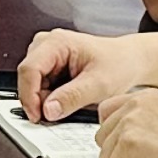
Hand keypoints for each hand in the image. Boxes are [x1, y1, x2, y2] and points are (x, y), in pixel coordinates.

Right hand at [17, 25, 151, 124]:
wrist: (130, 61)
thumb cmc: (119, 64)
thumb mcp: (99, 84)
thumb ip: (72, 97)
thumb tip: (48, 110)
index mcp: (57, 42)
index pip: (29, 69)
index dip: (29, 95)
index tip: (37, 115)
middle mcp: (47, 44)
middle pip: (27, 77)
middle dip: (38, 100)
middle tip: (57, 114)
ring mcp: (46, 54)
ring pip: (32, 84)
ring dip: (45, 100)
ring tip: (71, 103)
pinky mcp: (49, 65)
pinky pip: (40, 86)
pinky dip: (50, 98)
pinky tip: (68, 99)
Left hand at [93, 86, 157, 157]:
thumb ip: (142, 122)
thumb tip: (117, 137)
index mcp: (145, 97)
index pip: (106, 113)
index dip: (117, 136)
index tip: (136, 148)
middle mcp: (135, 104)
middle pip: (102, 137)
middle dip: (121, 155)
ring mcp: (130, 122)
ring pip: (106, 156)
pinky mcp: (129, 143)